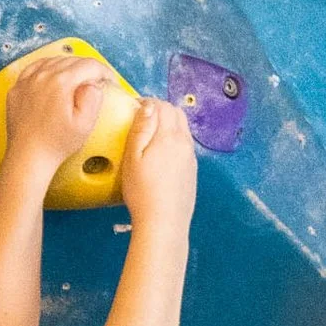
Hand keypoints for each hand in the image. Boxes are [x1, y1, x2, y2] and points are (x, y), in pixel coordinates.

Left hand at [3, 52, 111, 172]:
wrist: (28, 155)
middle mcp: (43, 75)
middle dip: (88, 69)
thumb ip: (94, 98)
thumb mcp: (85, 124)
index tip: (110, 82)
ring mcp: (27, 79)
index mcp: (61, 82)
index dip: (105, 72)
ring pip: (53, 60)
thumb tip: (94, 83)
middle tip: (97, 84)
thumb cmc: (56, 143)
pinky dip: (48, 68)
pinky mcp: (17, 87)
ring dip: (69, 67)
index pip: (89, 65)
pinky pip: (35, 68)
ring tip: (78, 81)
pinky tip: (54, 77)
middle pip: (72, 60)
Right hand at [118, 98, 198, 234]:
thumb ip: (141, 128)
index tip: (132, 110)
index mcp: (170, 136)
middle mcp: (185, 143)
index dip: (146, 103)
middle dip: (160, 110)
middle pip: (177, 113)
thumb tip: (148, 105)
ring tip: (150, 137)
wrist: (165, 222)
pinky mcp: (193, 171)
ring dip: (168, 124)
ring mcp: (191, 158)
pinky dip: (175, 140)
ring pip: (183, 129)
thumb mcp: (133, 157)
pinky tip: (162, 155)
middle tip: (141, 120)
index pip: (162, 105)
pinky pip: (186, 145)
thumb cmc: (142, 190)